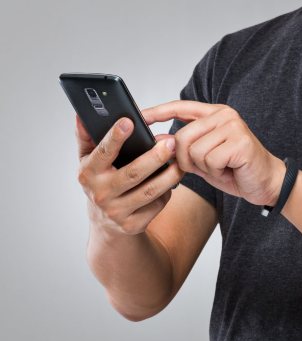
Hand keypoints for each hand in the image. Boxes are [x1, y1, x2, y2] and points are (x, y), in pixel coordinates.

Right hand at [75, 114, 183, 235]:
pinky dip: (167, 192)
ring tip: (180, 161)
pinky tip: (173, 181)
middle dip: (155, 157)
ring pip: (150, 191)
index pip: (102, 153)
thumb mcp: (89, 161)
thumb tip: (82, 115)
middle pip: (133, 173)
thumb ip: (87, 137)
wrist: (106, 223)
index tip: (128, 121)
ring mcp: (117, 212)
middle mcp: (100, 194)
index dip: (115, 137)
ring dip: (169, 175)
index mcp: (88, 173)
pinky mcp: (133, 225)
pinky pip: (156, 205)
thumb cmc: (101, 182)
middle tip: (171, 143)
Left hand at [142, 101, 286, 205]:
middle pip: (182, 136)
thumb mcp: (203, 159)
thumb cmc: (236, 170)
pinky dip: (216, 172)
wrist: (266, 184)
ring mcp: (233, 126)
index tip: (139, 117)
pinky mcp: (241, 141)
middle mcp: (224, 115)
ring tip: (221, 168)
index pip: (180, 107)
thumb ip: (182, 149)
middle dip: (187, 160)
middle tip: (205, 168)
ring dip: (204, 168)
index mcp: (215, 114)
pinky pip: (210, 160)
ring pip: (195, 150)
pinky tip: (230, 170)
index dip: (158, 112)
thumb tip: (157, 140)